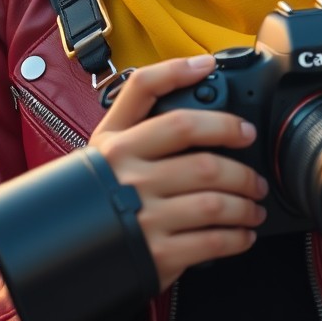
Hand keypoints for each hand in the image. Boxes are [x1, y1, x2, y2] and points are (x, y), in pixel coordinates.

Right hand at [88, 55, 267, 290]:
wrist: (65, 243)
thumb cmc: (100, 182)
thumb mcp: (108, 135)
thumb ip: (144, 94)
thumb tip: (200, 64)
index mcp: (121, 146)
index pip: (179, 124)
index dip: (220, 124)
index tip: (246, 129)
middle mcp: (131, 181)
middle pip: (205, 167)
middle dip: (242, 174)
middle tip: (255, 179)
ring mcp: (142, 219)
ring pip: (213, 205)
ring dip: (244, 207)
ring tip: (253, 207)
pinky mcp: (154, 255)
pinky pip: (209, 243)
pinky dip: (236, 239)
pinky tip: (242, 235)